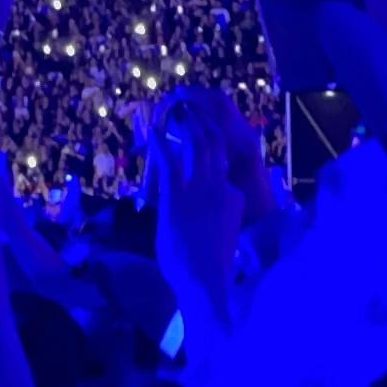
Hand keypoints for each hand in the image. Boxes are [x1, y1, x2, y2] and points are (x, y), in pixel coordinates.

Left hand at [155, 83, 249, 318]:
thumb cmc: (213, 268)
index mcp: (233, 196)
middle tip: (193, 106)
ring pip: (198, 144)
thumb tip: (226, 204)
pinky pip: (168, 160)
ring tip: (179, 107)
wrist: (205, 280)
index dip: (215, 149)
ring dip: (187, 123)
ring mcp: (199, 188)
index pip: (225, 167)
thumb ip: (224, 215)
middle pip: (215, 144)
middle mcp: (220, 186)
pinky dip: (160, 142)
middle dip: (205, 122)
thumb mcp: (225, 236)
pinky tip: (152, 128)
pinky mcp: (177, 194)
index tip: (206, 132)